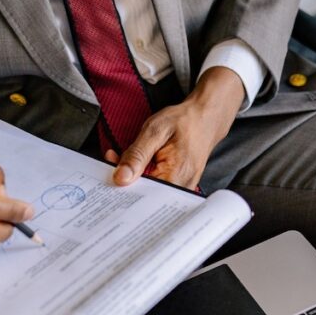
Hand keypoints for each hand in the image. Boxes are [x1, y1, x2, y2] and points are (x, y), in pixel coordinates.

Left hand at [108, 67, 244, 189]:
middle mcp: (181, 188)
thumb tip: (121, 178)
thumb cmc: (185, 121)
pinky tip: (135, 164)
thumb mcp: (155, 130)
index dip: (123, 186)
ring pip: (148, 191)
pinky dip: (141, 176)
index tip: (110, 171)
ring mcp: (180, 188)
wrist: (205, 118)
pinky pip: (154, 186)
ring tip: (123, 159)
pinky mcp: (177, 185)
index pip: (143, 195)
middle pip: (144, 196)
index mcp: (176, 176)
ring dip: (132, 177)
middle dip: (124, 180)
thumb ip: (137, 154)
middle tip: (113, 160)